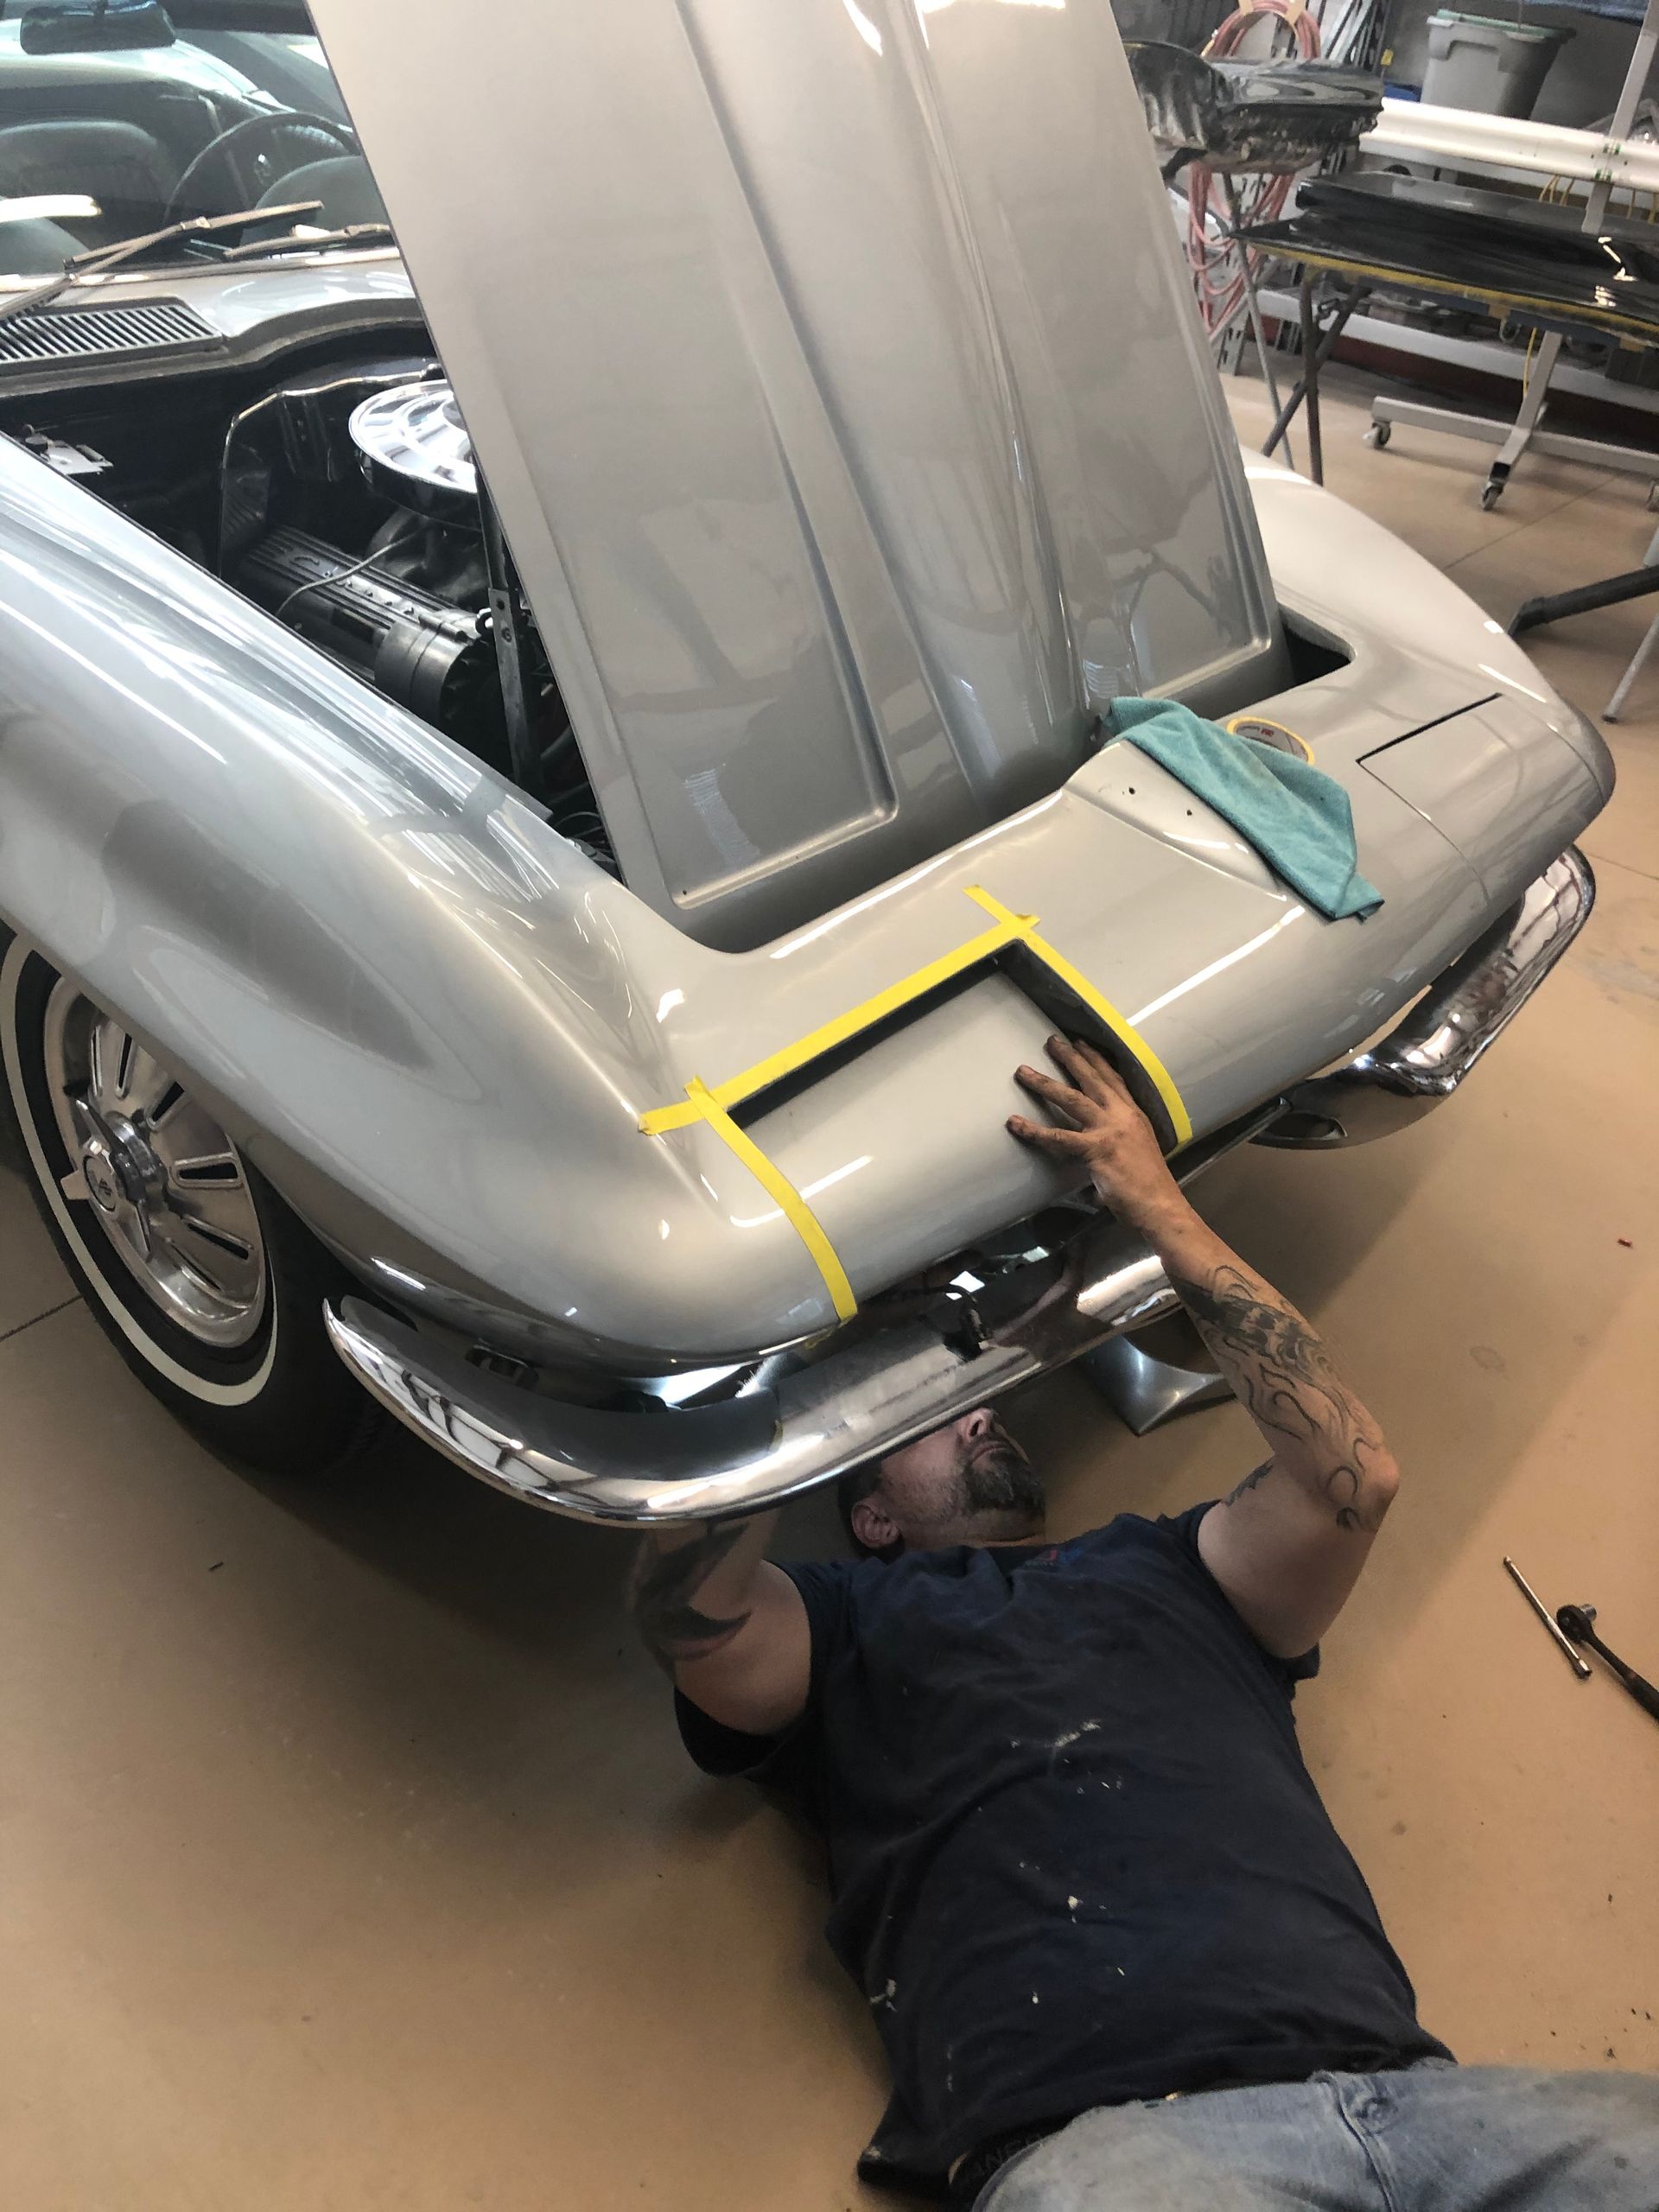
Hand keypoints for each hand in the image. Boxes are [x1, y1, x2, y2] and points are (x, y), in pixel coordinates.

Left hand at [1008, 1036, 1187, 1234]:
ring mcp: (1109, 1130)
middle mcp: (1123, 1116)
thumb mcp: (1137, 1152)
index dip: (1097, 1060)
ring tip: (1023, 1071)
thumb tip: (1096, 1153)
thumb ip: (1116, 1143)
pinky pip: (1058, 1137)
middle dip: (1072, 1057)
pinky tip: (1015, 1123)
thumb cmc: (1149, 1187)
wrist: (1160, 1205)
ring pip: (1072, 1098)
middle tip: (1052, 1041)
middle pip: (1093, 1079)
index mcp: (1135, 1116)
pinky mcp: (1096, 1149)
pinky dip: (1034, 1130)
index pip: (1114, 1079)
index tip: (1082, 1043)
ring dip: (1045, 1083)